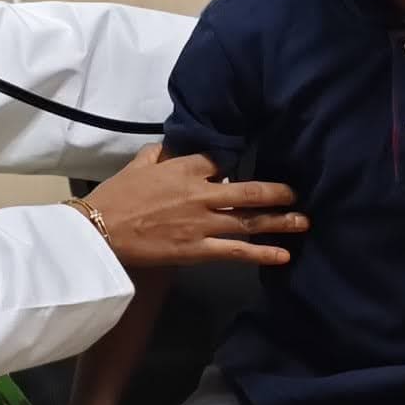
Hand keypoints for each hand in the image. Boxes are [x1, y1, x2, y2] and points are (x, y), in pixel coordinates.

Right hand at [80, 146, 305, 270]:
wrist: (101, 230)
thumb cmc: (116, 195)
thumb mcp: (138, 164)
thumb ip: (159, 154)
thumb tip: (172, 149)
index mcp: (184, 168)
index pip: (220, 161)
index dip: (235, 166)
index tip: (247, 171)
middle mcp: (201, 193)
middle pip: (248, 191)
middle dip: (276, 192)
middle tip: (297, 194)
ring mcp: (203, 223)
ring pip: (249, 221)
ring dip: (279, 222)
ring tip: (303, 222)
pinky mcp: (199, 250)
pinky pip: (236, 252)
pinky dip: (261, 253)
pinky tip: (282, 255)